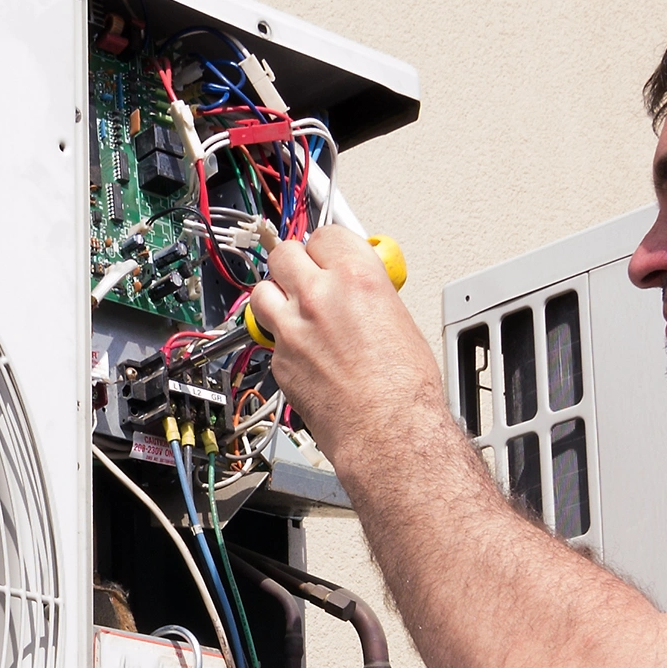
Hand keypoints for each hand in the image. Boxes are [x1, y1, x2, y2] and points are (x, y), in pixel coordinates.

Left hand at [250, 226, 438, 453]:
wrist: (387, 432)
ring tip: (293, 309)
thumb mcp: (400, 319)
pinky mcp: (279, 361)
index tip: (327, 254)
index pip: (324, 235)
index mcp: (354, 277)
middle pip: (284, 253)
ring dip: (276, 296)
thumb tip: (359, 291)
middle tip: (306, 276)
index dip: (326, 246)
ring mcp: (292, 329)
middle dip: (294, 262)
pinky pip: (269, 337)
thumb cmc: (404, 388)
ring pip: (262, 292)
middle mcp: (317, 297)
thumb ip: (369, 294)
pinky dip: (281, 340)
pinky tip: (303, 352)